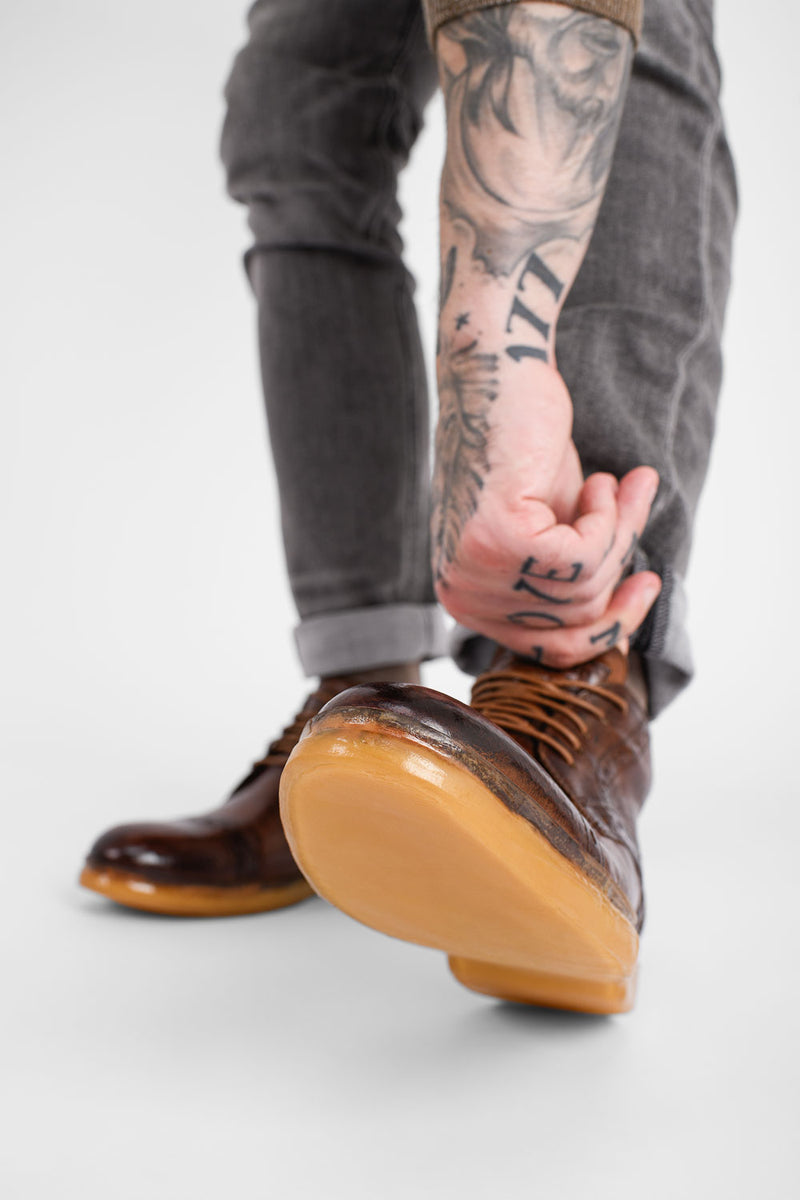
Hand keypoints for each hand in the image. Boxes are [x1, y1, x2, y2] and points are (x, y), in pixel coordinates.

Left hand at [433, 463, 661, 668]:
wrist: (502, 381)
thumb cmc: (527, 454)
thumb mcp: (555, 534)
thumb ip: (571, 585)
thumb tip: (616, 637)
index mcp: (467, 603)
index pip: (550, 651)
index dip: (608, 627)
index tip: (647, 585)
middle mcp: (462, 595)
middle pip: (576, 622)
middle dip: (619, 566)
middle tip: (637, 509)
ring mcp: (475, 569)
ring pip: (586, 589)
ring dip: (618, 531)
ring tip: (614, 485)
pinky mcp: (499, 537)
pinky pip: (585, 558)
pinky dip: (607, 517)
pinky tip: (596, 481)